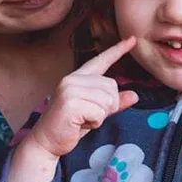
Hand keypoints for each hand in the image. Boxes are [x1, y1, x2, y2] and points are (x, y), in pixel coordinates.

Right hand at [24, 36, 138, 158]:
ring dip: (100, 116)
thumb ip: (113, 103)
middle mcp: (72, 79)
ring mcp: (69, 89)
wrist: (46, 141)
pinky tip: (80, 124)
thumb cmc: (70, 126)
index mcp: (77, 78)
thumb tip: (134, 95)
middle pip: (111, 86)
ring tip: (83, 119)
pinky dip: (95, 122)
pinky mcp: (70, 103)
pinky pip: (99, 113)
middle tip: (89, 115)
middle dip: (107, 106)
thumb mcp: (95, 112)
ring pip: (107, 100)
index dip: (118, 50)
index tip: (132, 39)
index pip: (101, 61)